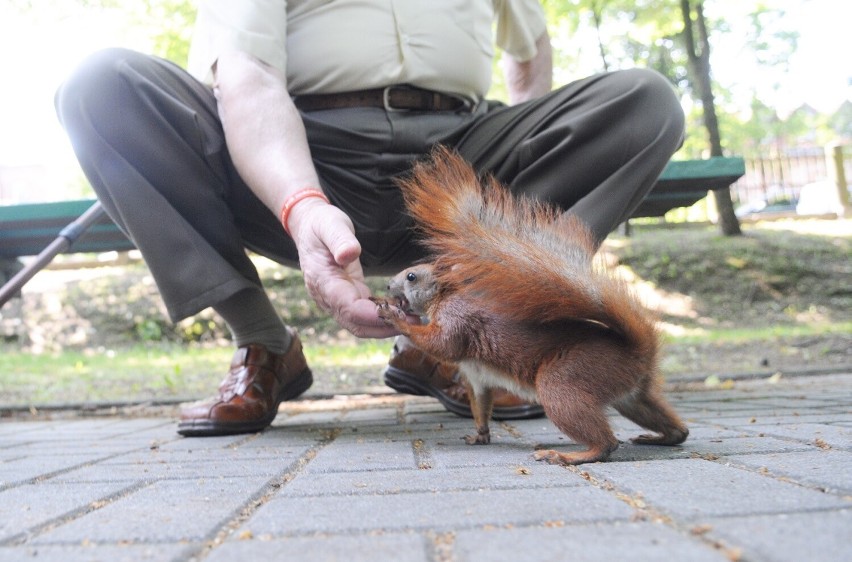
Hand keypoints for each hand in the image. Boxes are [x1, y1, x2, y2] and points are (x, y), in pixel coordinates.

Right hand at [288, 199, 399, 338]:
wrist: (309, 227)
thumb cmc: (321, 224)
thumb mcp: (330, 224)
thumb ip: (340, 239)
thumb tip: (349, 255)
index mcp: (323, 281)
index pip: (348, 308)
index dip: (373, 315)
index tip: (399, 314)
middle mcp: (328, 297)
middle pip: (356, 324)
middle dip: (385, 327)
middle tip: (414, 323)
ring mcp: (336, 300)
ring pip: (360, 324)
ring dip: (386, 326)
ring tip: (413, 320)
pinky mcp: (347, 297)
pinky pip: (364, 315)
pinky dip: (383, 317)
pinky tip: (403, 311)